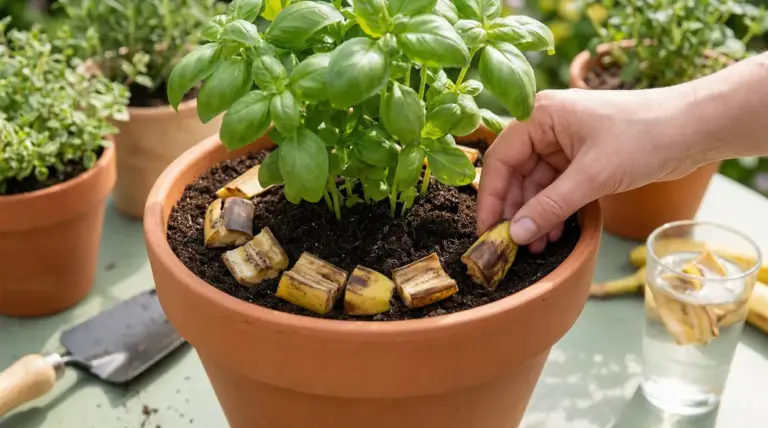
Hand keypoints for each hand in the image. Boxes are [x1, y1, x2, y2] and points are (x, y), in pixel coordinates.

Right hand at [476, 86, 706, 252]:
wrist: (695, 128)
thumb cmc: (645, 137)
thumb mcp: (592, 176)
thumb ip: (550, 206)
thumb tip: (515, 234)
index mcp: (541, 115)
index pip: (500, 158)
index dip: (492, 196)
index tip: (487, 230)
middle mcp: (546, 125)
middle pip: (515, 173)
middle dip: (515, 210)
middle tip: (511, 245)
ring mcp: (563, 142)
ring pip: (535, 184)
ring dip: (535, 215)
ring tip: (535, 246)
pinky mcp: (581, 158)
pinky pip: (555, 187)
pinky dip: (553, 210)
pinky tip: (553, 234)